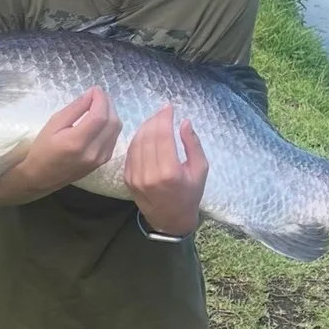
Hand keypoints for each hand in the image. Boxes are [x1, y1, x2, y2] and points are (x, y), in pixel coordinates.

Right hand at [17, 86, 122, 193]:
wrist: (43, 177)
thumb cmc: (43, 149)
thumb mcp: (53, 124)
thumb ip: (75, 108)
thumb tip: (92, 94)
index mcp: (77, 143)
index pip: (99, 116)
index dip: (100, 99)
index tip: (94, 89)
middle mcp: (93, 152)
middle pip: (112, 121)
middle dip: (108, 103)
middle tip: (97, 94)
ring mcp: (101, 158)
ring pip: (116, 129)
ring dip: (111, 112)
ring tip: (99, 104)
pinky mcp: (104, 160)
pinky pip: (114, 137)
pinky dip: (111, 124)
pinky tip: (101, 119)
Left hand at [124, 106, 208, 237]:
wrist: (170, 220)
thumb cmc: (190, 194)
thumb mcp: (200, 170)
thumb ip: (193, 144)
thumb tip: (184, 122)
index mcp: (169, 172)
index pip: (163, 135)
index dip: (164, 118)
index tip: (169, 108)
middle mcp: (149, 174)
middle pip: (148, 136)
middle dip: (155, 120)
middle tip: (163, 112)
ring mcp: (135, 178)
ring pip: (136, 142)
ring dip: (145, 127)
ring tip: (155, 121)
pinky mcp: (128, 179)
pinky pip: (130, 153)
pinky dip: (138, 140)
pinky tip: (146, 134)